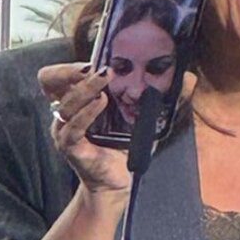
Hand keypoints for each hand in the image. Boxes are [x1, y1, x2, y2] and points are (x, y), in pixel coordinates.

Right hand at [37, 63, 197, 197]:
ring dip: (86, 88)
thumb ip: (165, 97)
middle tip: (93, 66)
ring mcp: (65, 129)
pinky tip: (102, 102)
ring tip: (104, 78)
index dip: (71, 64)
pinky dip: (87, 112)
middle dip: (68, 70)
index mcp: (78, 99)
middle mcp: (66, 111)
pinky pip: (73, 126)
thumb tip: (190, 78)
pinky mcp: (70, 146)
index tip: (97, 59)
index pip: (60, 74)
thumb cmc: (126, 145)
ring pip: (66, 102)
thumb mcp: (146, 117)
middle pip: (50, 81)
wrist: (119, 180)